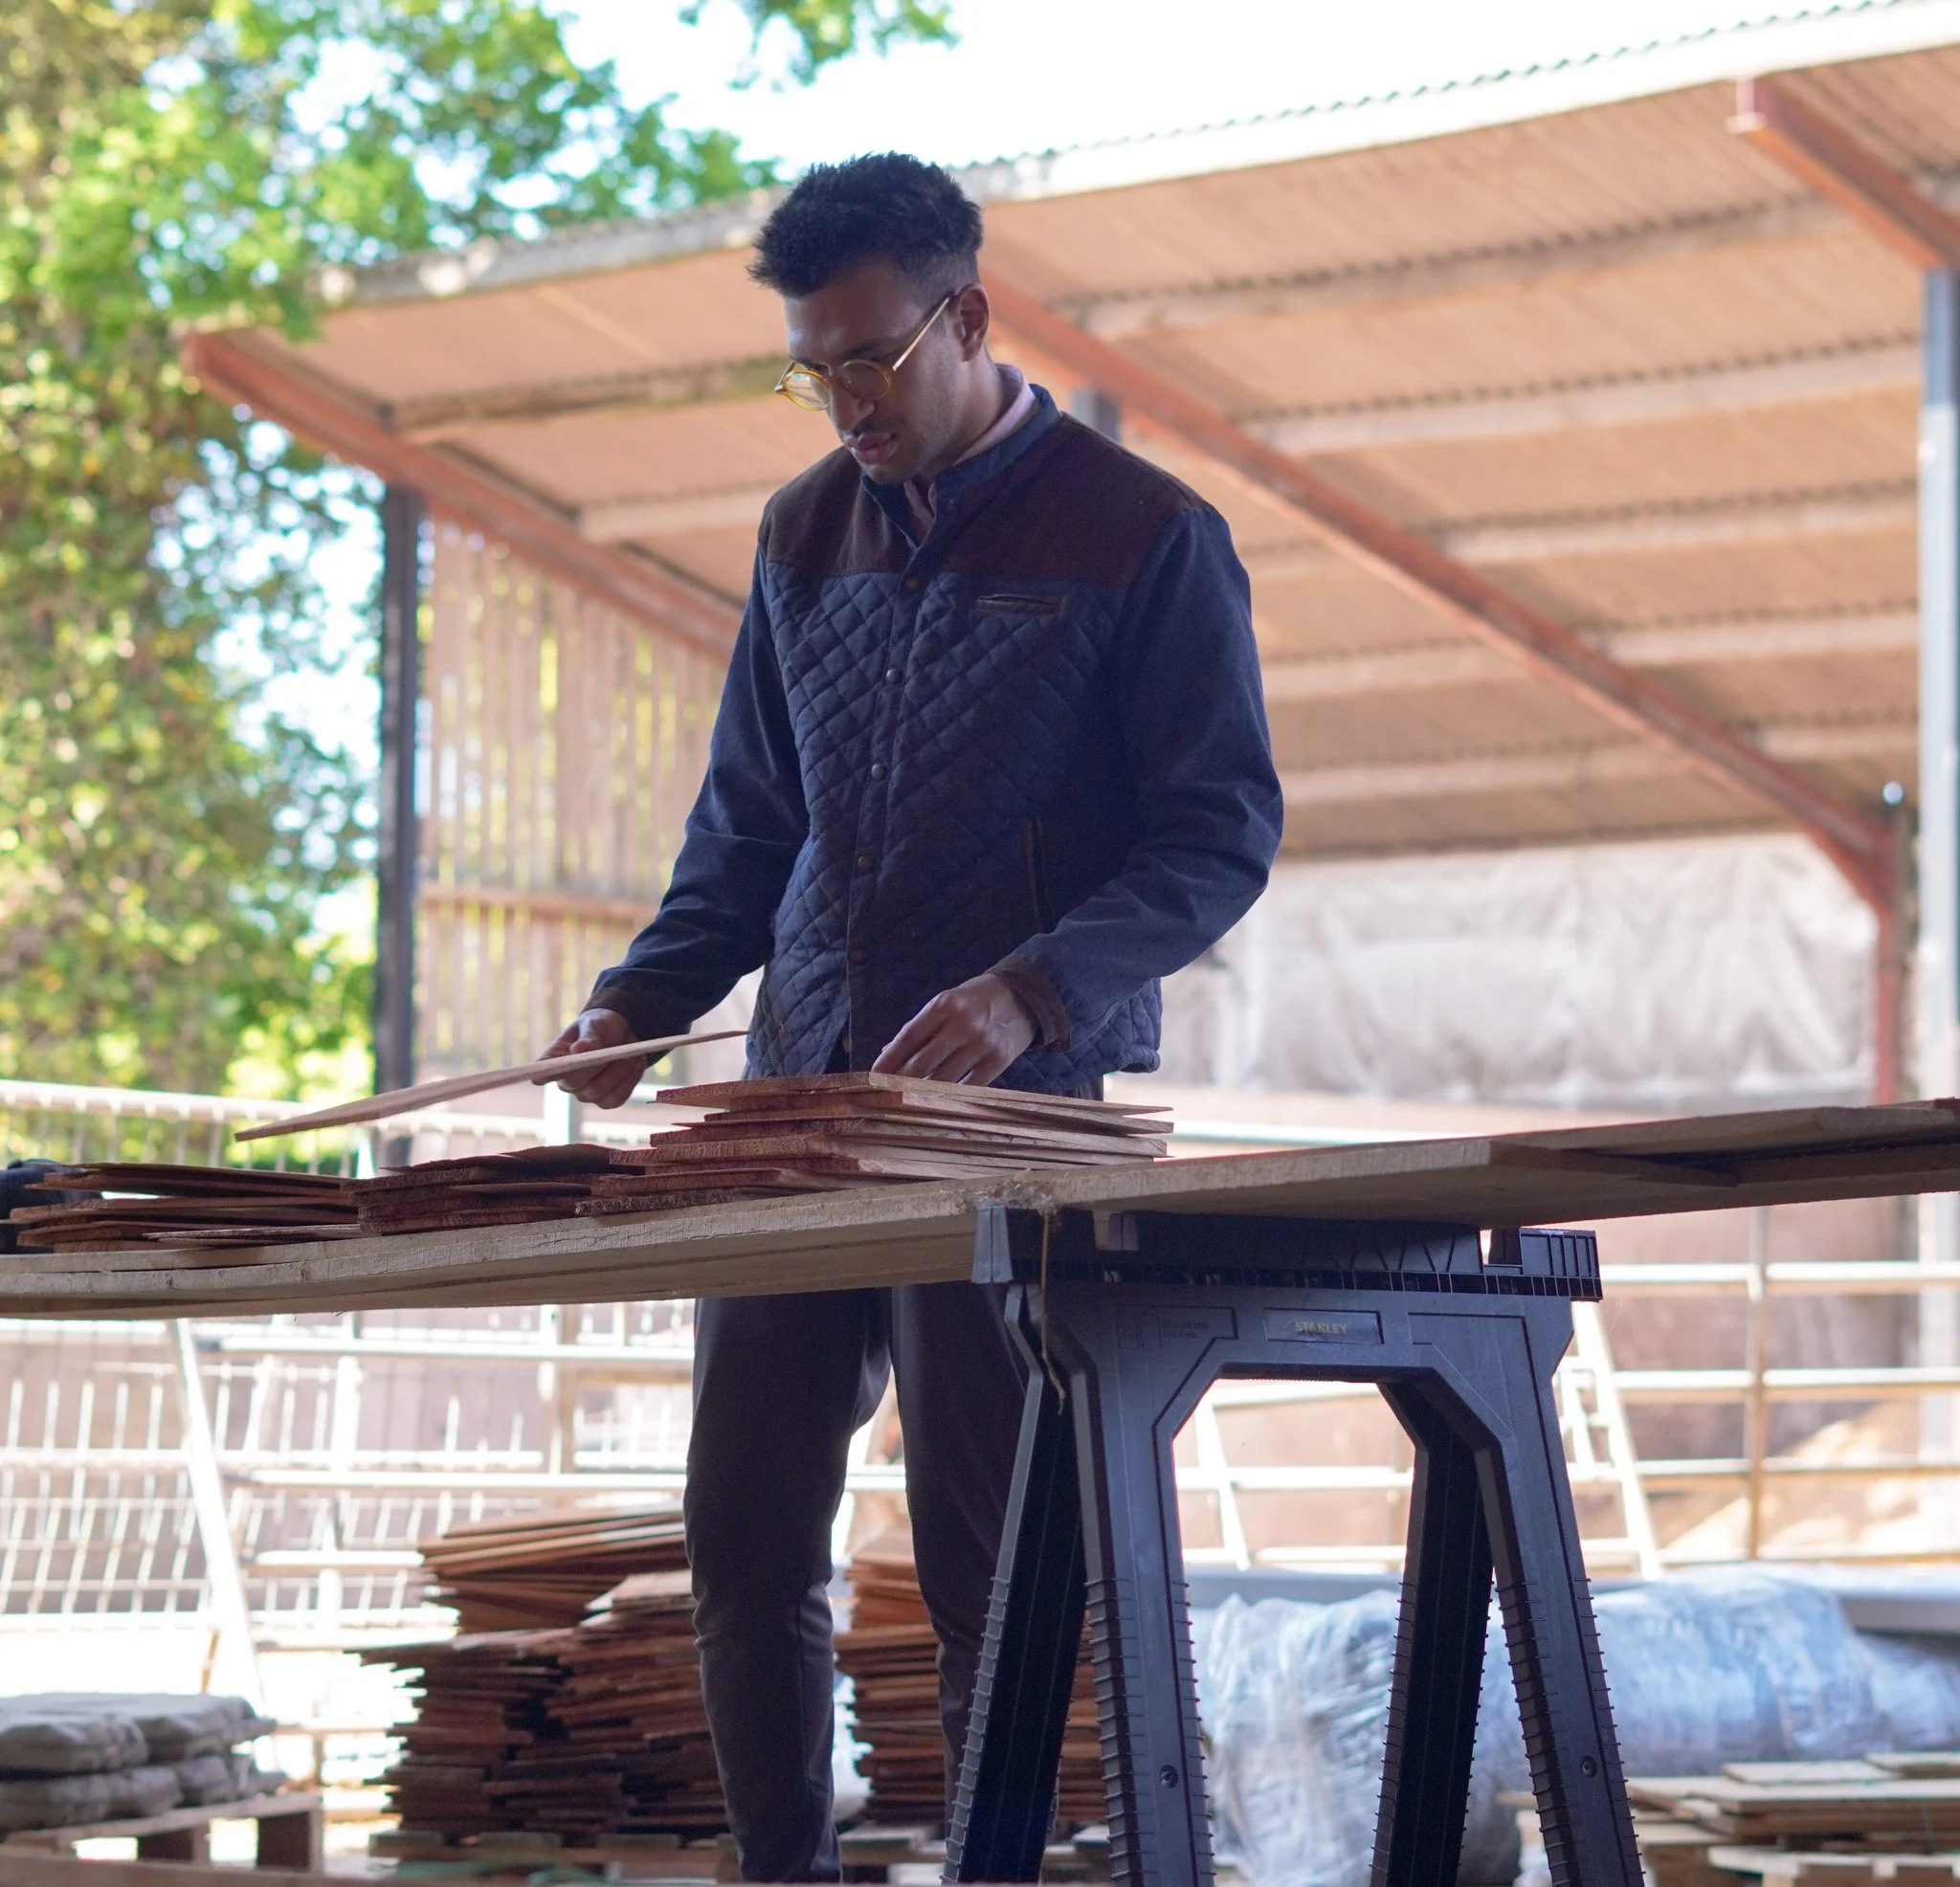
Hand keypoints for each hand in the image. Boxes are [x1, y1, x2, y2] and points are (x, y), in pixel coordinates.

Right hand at [535, 1007, 646, 1108]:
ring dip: (619, 1072)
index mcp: (555, 1059)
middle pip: (574, 1083)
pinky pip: (616, 1099)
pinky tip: (634, 1064)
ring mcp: (585, 1094)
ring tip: (630, 1054)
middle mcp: (566, 1081)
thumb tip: (578, 1050)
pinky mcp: (605, 1100)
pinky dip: (629, 1081)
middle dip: (598, 1065)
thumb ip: (588, 1037)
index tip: (542, 1075)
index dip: (542, 1075)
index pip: (542, 1072)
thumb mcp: (595, 1024)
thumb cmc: (600, 1026)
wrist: (622, 1034)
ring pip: (599, 1092)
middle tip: (617, 1050)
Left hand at [872, 972, 1035, 1085]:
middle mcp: (962, 1023)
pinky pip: (969, 1086)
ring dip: (923, 1091)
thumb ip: (922, 1026)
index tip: (874, 1074)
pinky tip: (938, 1100)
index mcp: (944, 1004)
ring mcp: (982, 1043)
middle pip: (923, 1062)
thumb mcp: (948, 1001)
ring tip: (908, 1099)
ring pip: (944, 1078)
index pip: (909, 1036)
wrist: (1024, 995)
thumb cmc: (976, 1000)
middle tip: (886, 1093)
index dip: (890, 1058)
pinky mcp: (999, 1060)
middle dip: (901, 1080)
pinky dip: (951, 1094)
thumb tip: (889, 1051)